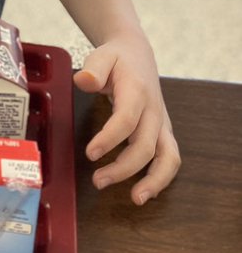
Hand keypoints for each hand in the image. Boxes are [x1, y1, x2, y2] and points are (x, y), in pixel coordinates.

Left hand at [74, 34, 179, 204]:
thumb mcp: (101, 55)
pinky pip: (168, 158)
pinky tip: (143, 191)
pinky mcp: (162, 132)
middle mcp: (154, 111)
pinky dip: (161, 178)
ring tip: (135, 199)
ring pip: (168, 158)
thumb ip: (93, 68)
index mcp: (137, 91)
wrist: (137, 53)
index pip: (126, 120)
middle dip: (124, 168)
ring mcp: (161, 123)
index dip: (110, 139)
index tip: (90, 154)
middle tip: (98, 181)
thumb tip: (84, 81)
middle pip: (145, 146)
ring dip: (154, 181)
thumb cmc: (116, 58)